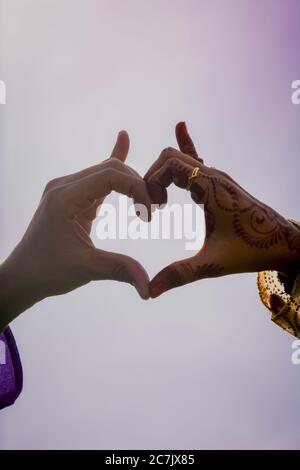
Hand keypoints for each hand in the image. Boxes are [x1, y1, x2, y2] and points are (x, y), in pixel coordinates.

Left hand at [0, 131, 150, 330]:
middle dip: (137, 184)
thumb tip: (149, 288)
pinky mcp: (71, 196)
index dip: (137, 189)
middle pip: (110, 168)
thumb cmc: (48, 271)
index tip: (149, 215)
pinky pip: (97, 177)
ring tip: (150, 197)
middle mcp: (64, 186)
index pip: (111, 176)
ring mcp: (66, 189)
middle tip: (154, 209)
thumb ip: (120, 270)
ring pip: (105, 171)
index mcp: (66, 197)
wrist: (24, 274)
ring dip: (130, 182)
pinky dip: (113, 162)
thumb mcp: (86, 269)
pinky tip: (123, 139)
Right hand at [145, 122, 299, 297]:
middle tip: (153, 209)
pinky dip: (186, 147)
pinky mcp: (220, 184)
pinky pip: (198, 160)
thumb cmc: (252, 249)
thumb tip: (150, 290)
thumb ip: (180, 274)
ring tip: (160, 202)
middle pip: (171, 157)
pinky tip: (180, 128)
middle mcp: (213, 176)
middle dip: (153, 177)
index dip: (150, 182)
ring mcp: (217, 177)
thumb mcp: (213, 263)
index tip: (151, 212)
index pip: (168, 163)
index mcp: (210, 186)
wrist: (283, 242)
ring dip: (164, 175)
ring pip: (183, 159)